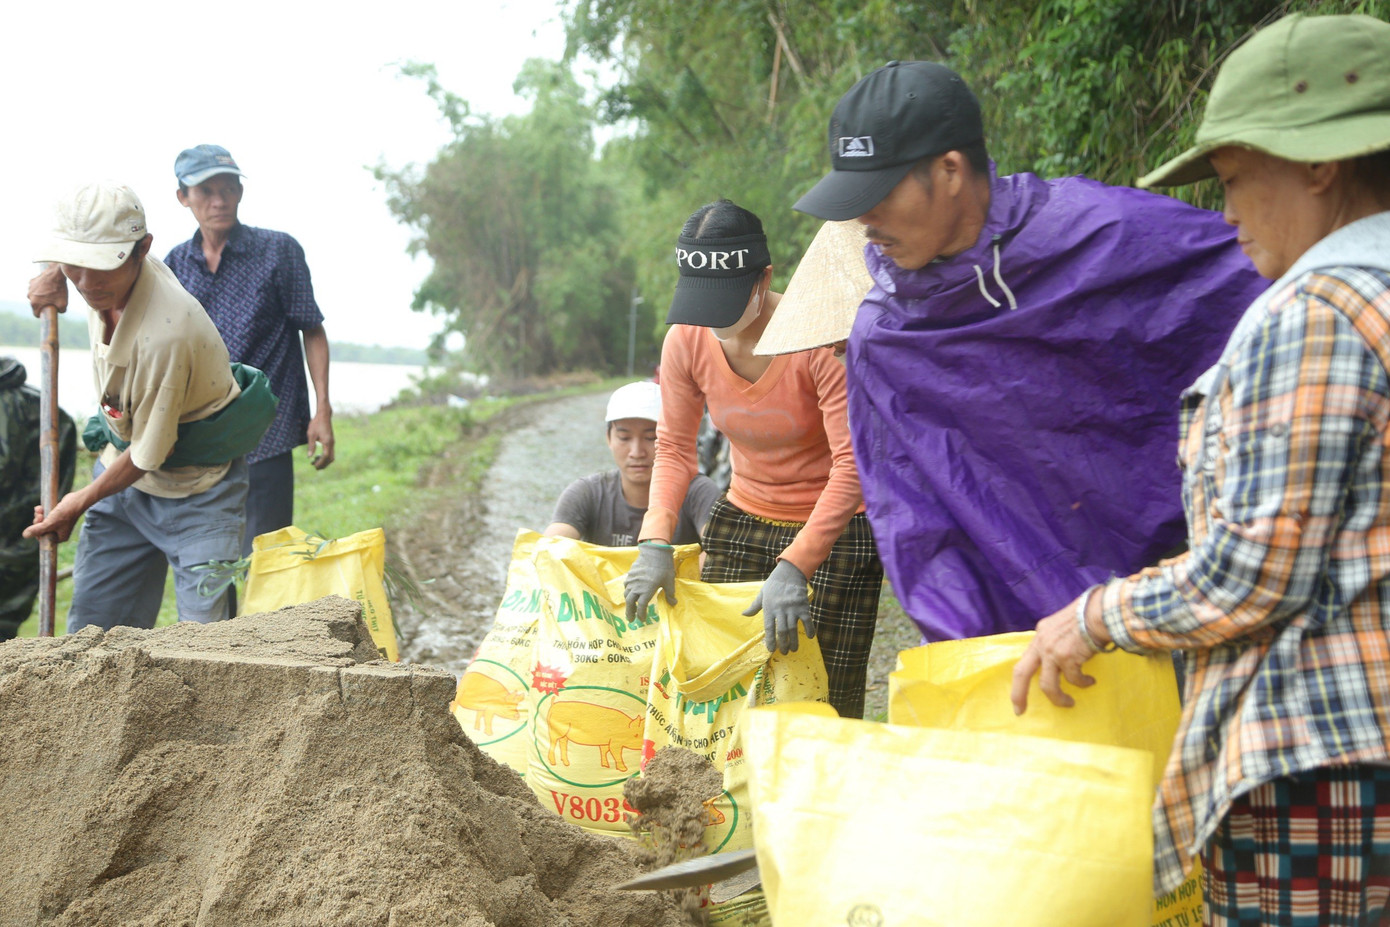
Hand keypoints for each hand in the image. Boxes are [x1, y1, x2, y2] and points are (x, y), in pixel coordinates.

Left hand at [22, 492, 86, 542]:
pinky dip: (41, 512)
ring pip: (42, 522)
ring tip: (40, 510)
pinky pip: (45, 516)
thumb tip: (25, 535)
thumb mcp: (50, 523)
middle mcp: (59, 531)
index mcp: (60, 537)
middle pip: (42, 530)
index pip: (43, 539)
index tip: (36, 525)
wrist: (76, 501)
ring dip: (38, 515)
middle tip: (39, 516)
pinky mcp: (56, 516)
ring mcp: (58, 523)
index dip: (37, 532)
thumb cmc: (66, 513)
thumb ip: (37, 530)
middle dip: (38, 522)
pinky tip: (40, 507)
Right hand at [28, 265, 67, 316]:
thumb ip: (61, 311)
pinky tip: (47, 286)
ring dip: (40, 296)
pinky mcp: (31, 281)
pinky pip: (35, 288)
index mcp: (35, 304)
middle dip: (42, 304)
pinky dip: (40, 288)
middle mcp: (29, 296)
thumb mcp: (64, 304)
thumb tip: (59, 311)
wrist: (56, 274)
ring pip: (35, 296)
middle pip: (35, 305)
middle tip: (52, 301)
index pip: (36, 314)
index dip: (43, 314)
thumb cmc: (59, 290)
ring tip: (51, 293)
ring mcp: (29, 288)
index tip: (48, 311)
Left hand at [306, 410, 334, 469]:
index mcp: (327, 442)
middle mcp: (331, 443)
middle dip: (323, 464)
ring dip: (324, 461)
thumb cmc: (316, 423)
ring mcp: (332, 442)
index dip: (320, 462)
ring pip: (331, 456)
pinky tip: (318, 456)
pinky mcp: (331, 441)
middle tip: (314, 467)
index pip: (325, 456)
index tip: (314, 465)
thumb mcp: (311, 434)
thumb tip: (309, 456)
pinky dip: (325, 457)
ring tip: (315, 462)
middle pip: (330, 458)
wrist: (324, 415)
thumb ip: (311, 446)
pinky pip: (330, 452)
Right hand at [624, 541, 675, 621]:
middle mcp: (637, 587)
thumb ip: (670, 594)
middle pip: (630, 603)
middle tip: (630, 619)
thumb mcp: (669, 582)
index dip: (641, 615)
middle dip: (629, 612)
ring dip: (628, 602)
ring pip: (626, 594)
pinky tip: (630, 592)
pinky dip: (627, 591)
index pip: (641, 607)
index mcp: (646, 591)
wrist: (655, 552)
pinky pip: (626, 585)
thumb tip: (673, 603)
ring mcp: (632, 580)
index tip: (642, 620)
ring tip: (630, 606)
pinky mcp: (630, 574)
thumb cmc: (664, 567)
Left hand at [744, 560, 812, 653]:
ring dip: (794, 641)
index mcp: (769, 608)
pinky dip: (810, 629)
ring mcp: (792, 608)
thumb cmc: (773, 585)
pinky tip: (810, 637)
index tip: (771, 650)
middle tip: (785, 652)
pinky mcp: (803, 606)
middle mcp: (780, 610)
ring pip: (793, 628)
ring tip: (794, 649)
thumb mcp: (762, 595)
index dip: (770, 640)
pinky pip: (807, 620)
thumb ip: (754, 606)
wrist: (788, 573)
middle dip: (783, 644)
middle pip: (782, 631)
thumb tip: (744, 614)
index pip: (768, 628)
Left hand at [1009, 594, 1103, 714]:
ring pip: (1048, 685)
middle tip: (1020, 710)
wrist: (1100, 612)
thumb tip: (1060, 660)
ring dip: (1059, 698)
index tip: (1018, 695)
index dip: (1019, 679)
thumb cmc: (1088, 617)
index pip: (1024, 660)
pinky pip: (1074, 680)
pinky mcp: (1067, 658)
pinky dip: (1082, 683)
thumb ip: (1056, 641)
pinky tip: (1090, 681)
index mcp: (1040, 634)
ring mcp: (1052, 651)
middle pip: (1022, 673)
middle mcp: (1042, 643)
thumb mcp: (1062, 626)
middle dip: (1018, 694)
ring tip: (1069, 703)